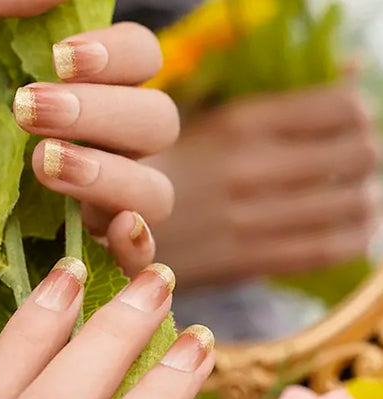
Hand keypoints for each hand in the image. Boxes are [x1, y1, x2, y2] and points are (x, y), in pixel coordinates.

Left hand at [0, 0, 177, 336]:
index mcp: (42, 91)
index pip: (132, 63)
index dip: (119, 55)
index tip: (61, 58)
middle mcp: (69, 147)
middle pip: (155, 123)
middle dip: (110, 112)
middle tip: (29, 115)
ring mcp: (66, 212)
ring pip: (154, 190)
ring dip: (119, 172)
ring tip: (43, 165)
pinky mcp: (54, 267)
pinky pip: (130, 260)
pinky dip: (139, 243)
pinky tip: (113, 227)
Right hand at [150, 83, 380, 286]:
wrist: (112, 228)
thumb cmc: (165, 170)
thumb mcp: (208, 120)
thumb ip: (279, 104)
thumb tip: (357, 67)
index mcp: (239, 122)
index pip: (343, 108)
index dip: (359, 119)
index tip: (347, 132)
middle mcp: (249, 167)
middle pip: (361, 155)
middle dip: (364, 161)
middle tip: (348, 169)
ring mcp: (250, 217)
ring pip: (354, 205)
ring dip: (363, 201)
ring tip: (348, 200)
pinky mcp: (248, 261)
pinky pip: (329, 249)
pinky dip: (351, 240)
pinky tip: (341, 233)